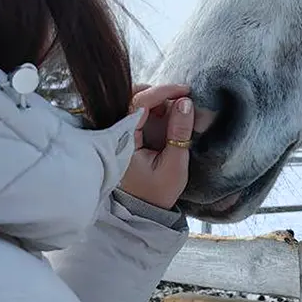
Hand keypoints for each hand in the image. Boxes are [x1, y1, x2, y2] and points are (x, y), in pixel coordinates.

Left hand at [120, 83, 193, 209]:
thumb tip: (185, 102)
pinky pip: (137, 111)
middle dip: (157, 92)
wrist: (143, 211)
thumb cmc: (157, 192)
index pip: (138, 103)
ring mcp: (119, 132)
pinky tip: (169, 114)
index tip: (185, 91)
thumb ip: (179, 133)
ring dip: (157, 99)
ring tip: (178, 107)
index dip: (162, 92)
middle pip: (130, 96)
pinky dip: (154, 107)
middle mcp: (116, 133)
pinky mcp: (125, 134)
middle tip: (181, 97)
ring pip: (133, 101)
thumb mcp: (175, 165)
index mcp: (123, 141)